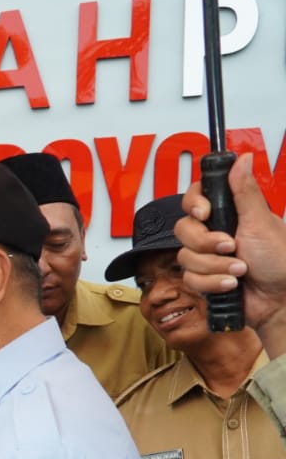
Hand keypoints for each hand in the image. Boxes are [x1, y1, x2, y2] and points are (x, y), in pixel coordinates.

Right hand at [176, 153, 285, 354]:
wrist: (279, 300)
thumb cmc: (279, 261)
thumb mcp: (261, 221)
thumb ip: (244, 191)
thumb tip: (241, 159)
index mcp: (228, 214)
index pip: (194, 199)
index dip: (193, 204)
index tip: (205, 213)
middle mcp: (214, 233)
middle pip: (183, 229)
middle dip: (206, 242)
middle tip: (231, 246)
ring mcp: (206, 257)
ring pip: (185, 257)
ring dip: (215, 266)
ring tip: (240, 269)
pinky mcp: (202, 278)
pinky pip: (190, 278)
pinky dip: (212, 282)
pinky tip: (231, 283)